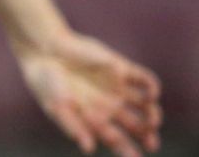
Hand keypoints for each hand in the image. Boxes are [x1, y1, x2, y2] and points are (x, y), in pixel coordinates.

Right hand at [15, 29, 161, 156]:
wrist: (45, 50)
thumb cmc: (46, 83)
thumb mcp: (57, 108)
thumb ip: (73, 127)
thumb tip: (88, 149)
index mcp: (95, 119)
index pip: (118, 141)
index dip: (128, 151)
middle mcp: (110, 106)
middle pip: (137, 125)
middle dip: (148, 136)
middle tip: (151, 143)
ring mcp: (117, 87)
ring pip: (145, 105)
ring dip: (153, 114)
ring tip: (152, 120)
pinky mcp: (121, 68)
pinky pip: (144, 79)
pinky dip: (152, 87)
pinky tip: (152, 94)